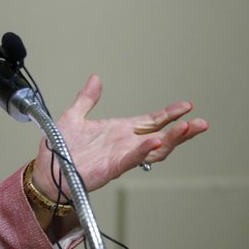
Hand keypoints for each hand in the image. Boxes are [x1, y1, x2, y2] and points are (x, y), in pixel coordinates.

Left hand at [31, 74, 208, 198]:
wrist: (47, 170)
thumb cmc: (59, 148)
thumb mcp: (73, 116)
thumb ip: (87, 99)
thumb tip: (95, 78)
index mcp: (118, 130)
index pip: (151, 121)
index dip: (168, 113)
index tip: (186, 106)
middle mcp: (124, 143)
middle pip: (161, 135)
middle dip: (181, 129)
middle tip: (200, 122)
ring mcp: (121, 156)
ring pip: (154, 149)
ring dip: (171, 139)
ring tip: (187, 129)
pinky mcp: (112, 167)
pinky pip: (133, 158)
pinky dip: (145, 149)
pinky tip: (157, 141)